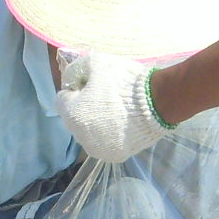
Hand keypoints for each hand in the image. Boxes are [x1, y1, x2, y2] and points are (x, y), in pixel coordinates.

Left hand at [55, 54, 171, 162]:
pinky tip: (121, 124)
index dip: (74, 91)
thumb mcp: (97, 62)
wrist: (157, 103)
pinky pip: (104, 143)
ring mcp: (97, 148)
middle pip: (74, 118)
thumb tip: (76, 74)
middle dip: (83, 108)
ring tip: (114, 112)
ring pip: (88, 133)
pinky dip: (108, 135)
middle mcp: (80, 136)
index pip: (62, 100)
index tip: (89, 85)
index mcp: (72, 114)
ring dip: (94, 124)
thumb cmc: (123, 81)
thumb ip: (79, 67)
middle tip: (103, 97)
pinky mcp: (114, 156)